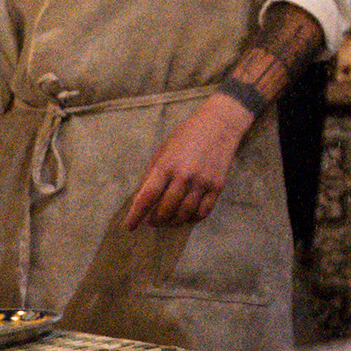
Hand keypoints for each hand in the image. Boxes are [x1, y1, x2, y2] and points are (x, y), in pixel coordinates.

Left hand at [122, 93, 249, 228]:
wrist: (220, 124)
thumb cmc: (186, 135)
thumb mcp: (163, 150)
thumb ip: (152, 174)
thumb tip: (141, 199)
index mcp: (167, 165)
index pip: (147, 196)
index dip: (136, 214)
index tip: (130, 226)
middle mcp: (184, 176)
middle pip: (166, 209)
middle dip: (156, 220)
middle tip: (152, 221)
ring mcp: (202, 183)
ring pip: (184, 214)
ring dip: (173, 221)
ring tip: (168, 220)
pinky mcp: (217, 187)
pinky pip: (203, 212)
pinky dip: (192, 218)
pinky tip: (187, 214)